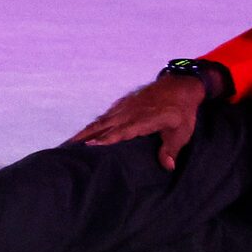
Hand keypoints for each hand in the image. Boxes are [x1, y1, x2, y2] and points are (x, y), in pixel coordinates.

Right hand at [72, 75, 209, 169]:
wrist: (181, 85)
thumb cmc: (182, 111)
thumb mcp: (181, 131)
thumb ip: (171, 149)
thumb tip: (167, 166)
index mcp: (144, 119)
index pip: (121, 131)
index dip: (105, 139)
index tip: (88, 146)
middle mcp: (131, 112)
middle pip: (104, 125)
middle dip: (86, 136)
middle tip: (69, 147)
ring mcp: (127, 106)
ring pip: (103, 119)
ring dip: (87, 130)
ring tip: (72, 141)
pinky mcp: (126, 102)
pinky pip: (108, 113)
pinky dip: (96, 122)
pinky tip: (89, 130)